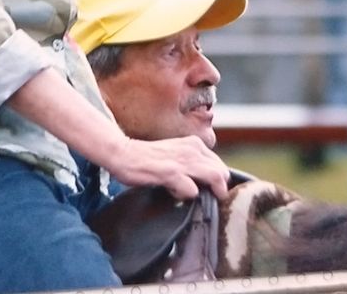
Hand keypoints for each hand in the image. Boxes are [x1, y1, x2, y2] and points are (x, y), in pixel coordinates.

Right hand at [102, 134, 230, 201]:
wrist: (124, 153)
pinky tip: (173, 194)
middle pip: (222, 173)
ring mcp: (183, 160)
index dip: (218, 183)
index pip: (221, 167)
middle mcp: (192, 149)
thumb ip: (192, 164)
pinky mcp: (171, 172)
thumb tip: (208, 183)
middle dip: (218, 191)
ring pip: (215, 178)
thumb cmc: (149, 159)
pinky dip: (186, 196)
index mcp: (195, 144)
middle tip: (203, 200)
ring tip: (190, 197)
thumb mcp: (176, 155)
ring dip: (207, 193)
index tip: (209, 193)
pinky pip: (192, 190)